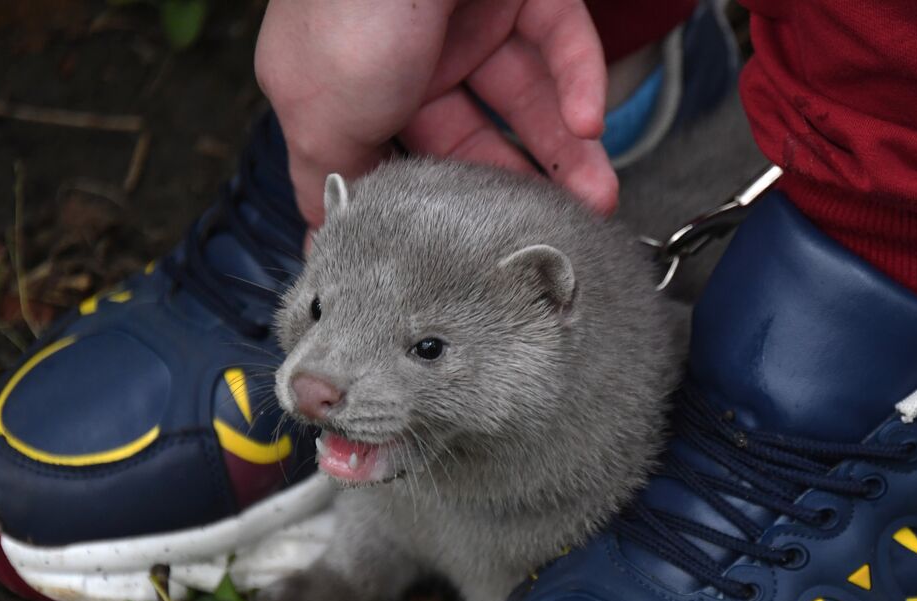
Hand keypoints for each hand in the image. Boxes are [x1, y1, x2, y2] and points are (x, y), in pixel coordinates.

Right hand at [255, 0, 617, 227]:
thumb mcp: (320, 116)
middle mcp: (415, 57)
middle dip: (518, 190)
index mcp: (356, 89)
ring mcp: (471, 20)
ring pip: (528, 99)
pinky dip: (579, 82)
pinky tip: (589, 125)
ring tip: (596, 198)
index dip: (439, 211)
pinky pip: (561, 41)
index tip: (473, 260)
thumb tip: (324, 247)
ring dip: (567, 152)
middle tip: (552, 233)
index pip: (403, 164)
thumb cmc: (347, 11)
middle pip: (477, 141)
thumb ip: (329, 182)